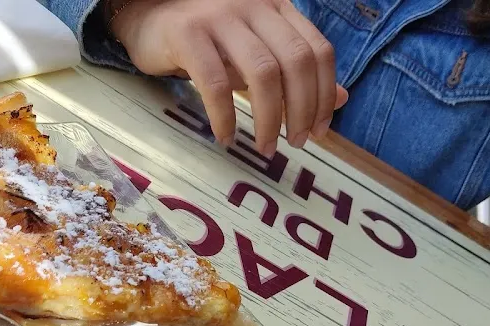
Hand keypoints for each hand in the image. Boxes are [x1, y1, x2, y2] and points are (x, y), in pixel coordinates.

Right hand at [110, 0, 348, 155]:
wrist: (147, 17)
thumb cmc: (208, 40)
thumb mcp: (258, 51)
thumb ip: (296, 72)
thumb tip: (342, 100)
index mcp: (277, 7)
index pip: (317, 50)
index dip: (325, 94)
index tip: (320, 130)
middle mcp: (254, 5)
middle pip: (296, 61)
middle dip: (302, 110)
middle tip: (296, 143)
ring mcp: (220, 16)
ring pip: (262, 73)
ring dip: (269, 118)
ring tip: (266, 146)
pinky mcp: (187, 33)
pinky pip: (215, 83)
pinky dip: (225, 117)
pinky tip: (226, 136)